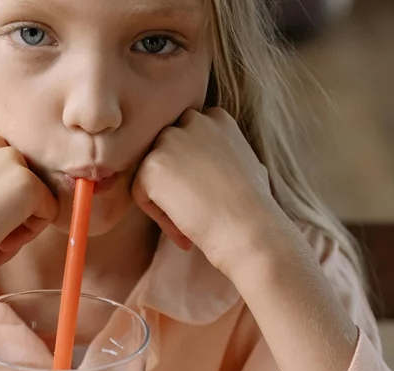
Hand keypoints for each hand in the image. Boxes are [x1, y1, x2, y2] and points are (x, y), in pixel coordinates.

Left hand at [131, 107, 293, 277]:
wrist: (249, 228)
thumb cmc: (254, 207)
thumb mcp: (248, 165)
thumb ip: (224, 155)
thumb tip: (213, 165)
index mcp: (216, 118)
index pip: (186, 136)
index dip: (190, 168)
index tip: (205, 193)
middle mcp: (191, 121)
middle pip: (165, 152)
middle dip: (172, 179)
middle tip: (193, 210)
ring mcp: (169, 140)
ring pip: (151, 172)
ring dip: (163, 198)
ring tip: (190, 222)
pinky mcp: (152, 164)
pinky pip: (139, 193)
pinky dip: (157, 215)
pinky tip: (182, 228)